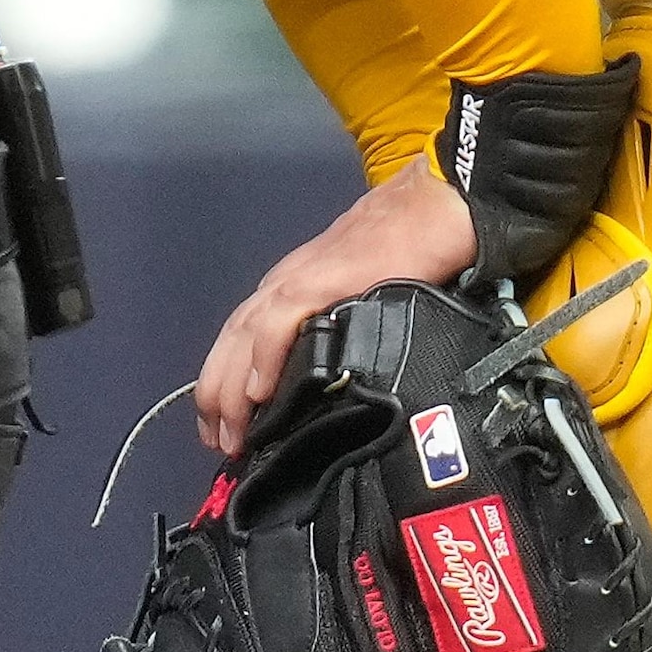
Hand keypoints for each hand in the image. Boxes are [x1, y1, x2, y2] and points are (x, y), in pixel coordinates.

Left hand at [198, 165, 478, 458]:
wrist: (433, 207)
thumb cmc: (402, 249)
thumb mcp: (358, 299)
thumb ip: (336, 331)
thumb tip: (328, 383)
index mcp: (288, 289)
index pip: (239, 343)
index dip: (225, 387)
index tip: (221, 428)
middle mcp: (282, 285)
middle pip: (230, 345)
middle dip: (217, 399)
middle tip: (218, 444)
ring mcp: (298, 282)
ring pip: (244, 339)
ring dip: (232, 391)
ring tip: (231, 433)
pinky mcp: (321, 281)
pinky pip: (278, 324)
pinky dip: (263, 359)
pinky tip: (260, 394)